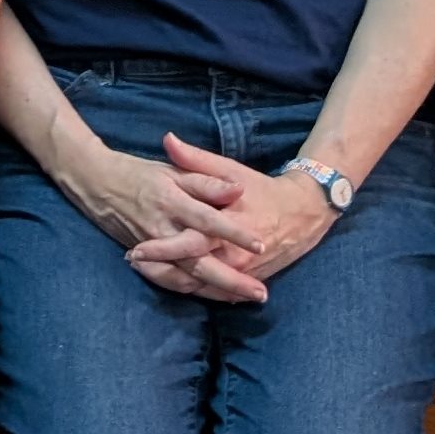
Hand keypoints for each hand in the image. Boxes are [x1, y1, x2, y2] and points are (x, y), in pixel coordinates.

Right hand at [58, 135, 271, 302]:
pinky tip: (217, 296)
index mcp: (171, 202)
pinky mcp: (146, 260)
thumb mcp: (172, 170)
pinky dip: (195, 291)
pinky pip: (172, 281)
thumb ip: (205, 180)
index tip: (260, 244)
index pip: (207, 220)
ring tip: (246, 299)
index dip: (233, 233)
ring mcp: (153, 249)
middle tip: (261, 293)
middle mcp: (162, 230)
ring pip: (187, 278)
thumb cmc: (138, 173)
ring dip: (217, 292)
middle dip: (231, 281)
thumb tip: (237, 189)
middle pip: (199, 262)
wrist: (96, 184)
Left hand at [128, 138, 343, 292]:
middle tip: (132, 260)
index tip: (134, 249)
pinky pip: (217, 293)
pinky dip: (194, 289)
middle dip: (160, 270)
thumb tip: (167, 140)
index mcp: (227, 226)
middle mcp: (233, 254)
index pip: (188, 243)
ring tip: (144, 271)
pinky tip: (172, 282)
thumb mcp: (231, 170)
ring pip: (201, 286)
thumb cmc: (261, 190)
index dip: (160, 249)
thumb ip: (197, 160)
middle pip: (192, 270)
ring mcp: (241, 271)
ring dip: (172, 281)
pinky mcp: (247, 279)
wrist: (302, 215)